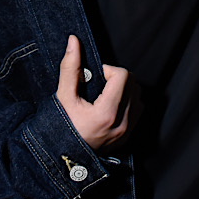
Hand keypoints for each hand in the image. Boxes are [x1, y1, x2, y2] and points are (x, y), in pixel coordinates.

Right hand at [57, 35, 140, 149]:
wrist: (61, 157)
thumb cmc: (60, 126)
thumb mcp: (63, 96)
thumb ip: (70, 67)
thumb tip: (73, 41)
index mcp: (106, 113)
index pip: (123, 76)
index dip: (109, 70)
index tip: (96, 76)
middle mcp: (121, 124)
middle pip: (133, 84)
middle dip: (117, 78)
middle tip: (99, 85)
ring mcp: (126, 132)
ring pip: (138, 96)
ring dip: (124, 89)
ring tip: (104, 94)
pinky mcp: (127, 137)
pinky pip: (138, 110)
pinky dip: (128, 102)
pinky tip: (111, 104)